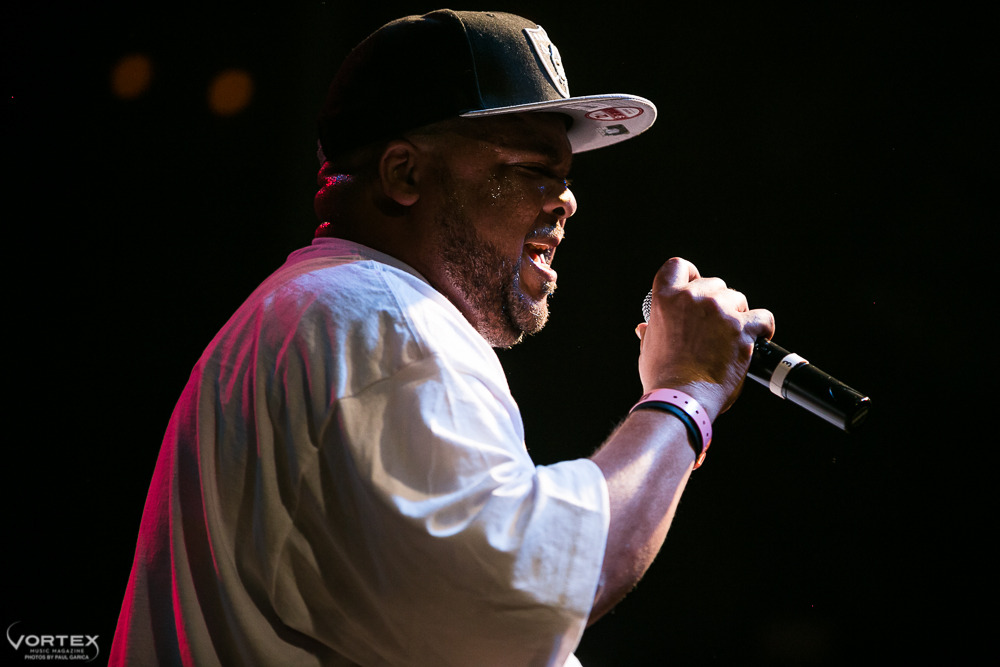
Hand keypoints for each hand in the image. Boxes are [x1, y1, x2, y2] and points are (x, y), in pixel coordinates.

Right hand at [635, 258, 774, 418]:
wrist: (682, 399)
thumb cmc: (662, 378)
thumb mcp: (648, 350)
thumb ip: (651, 332)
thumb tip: (644, 328)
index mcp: (666, 299)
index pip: (678, 266)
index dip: (690, 274)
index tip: (695, 286)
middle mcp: (693, 298)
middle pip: (714, 284)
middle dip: (717, 302)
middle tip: (715, 326)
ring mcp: (719, 312)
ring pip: (738, 299)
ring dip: (737, 315)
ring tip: (732, 338)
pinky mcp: (741, 329)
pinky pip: (762, 318)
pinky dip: (762, 327)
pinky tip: (758, 337)